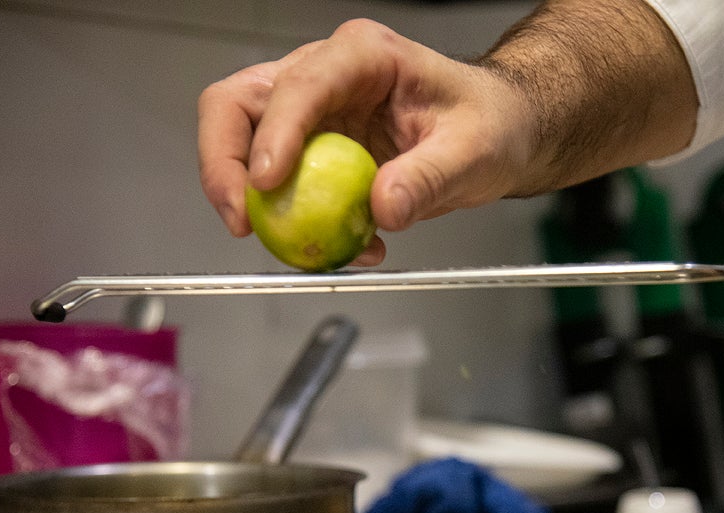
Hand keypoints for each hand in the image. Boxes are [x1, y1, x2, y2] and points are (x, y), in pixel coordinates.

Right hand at [197, 19, 535, 264]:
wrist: (497, 132)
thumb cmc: (489, 121)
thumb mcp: (473, 151)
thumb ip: (428, 177)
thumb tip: (382, 208)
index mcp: (364, 57)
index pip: (300, 85)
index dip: (275, 133)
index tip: (267, 184)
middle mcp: (324, 74)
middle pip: (239, 104)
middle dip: (225, 163)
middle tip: (242, 220)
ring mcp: (311, 112)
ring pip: (243, 142)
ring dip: (250, 198)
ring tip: (292, 244)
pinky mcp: (311, 150)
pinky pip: (278, 186)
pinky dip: (292, 221)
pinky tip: (345, 245)